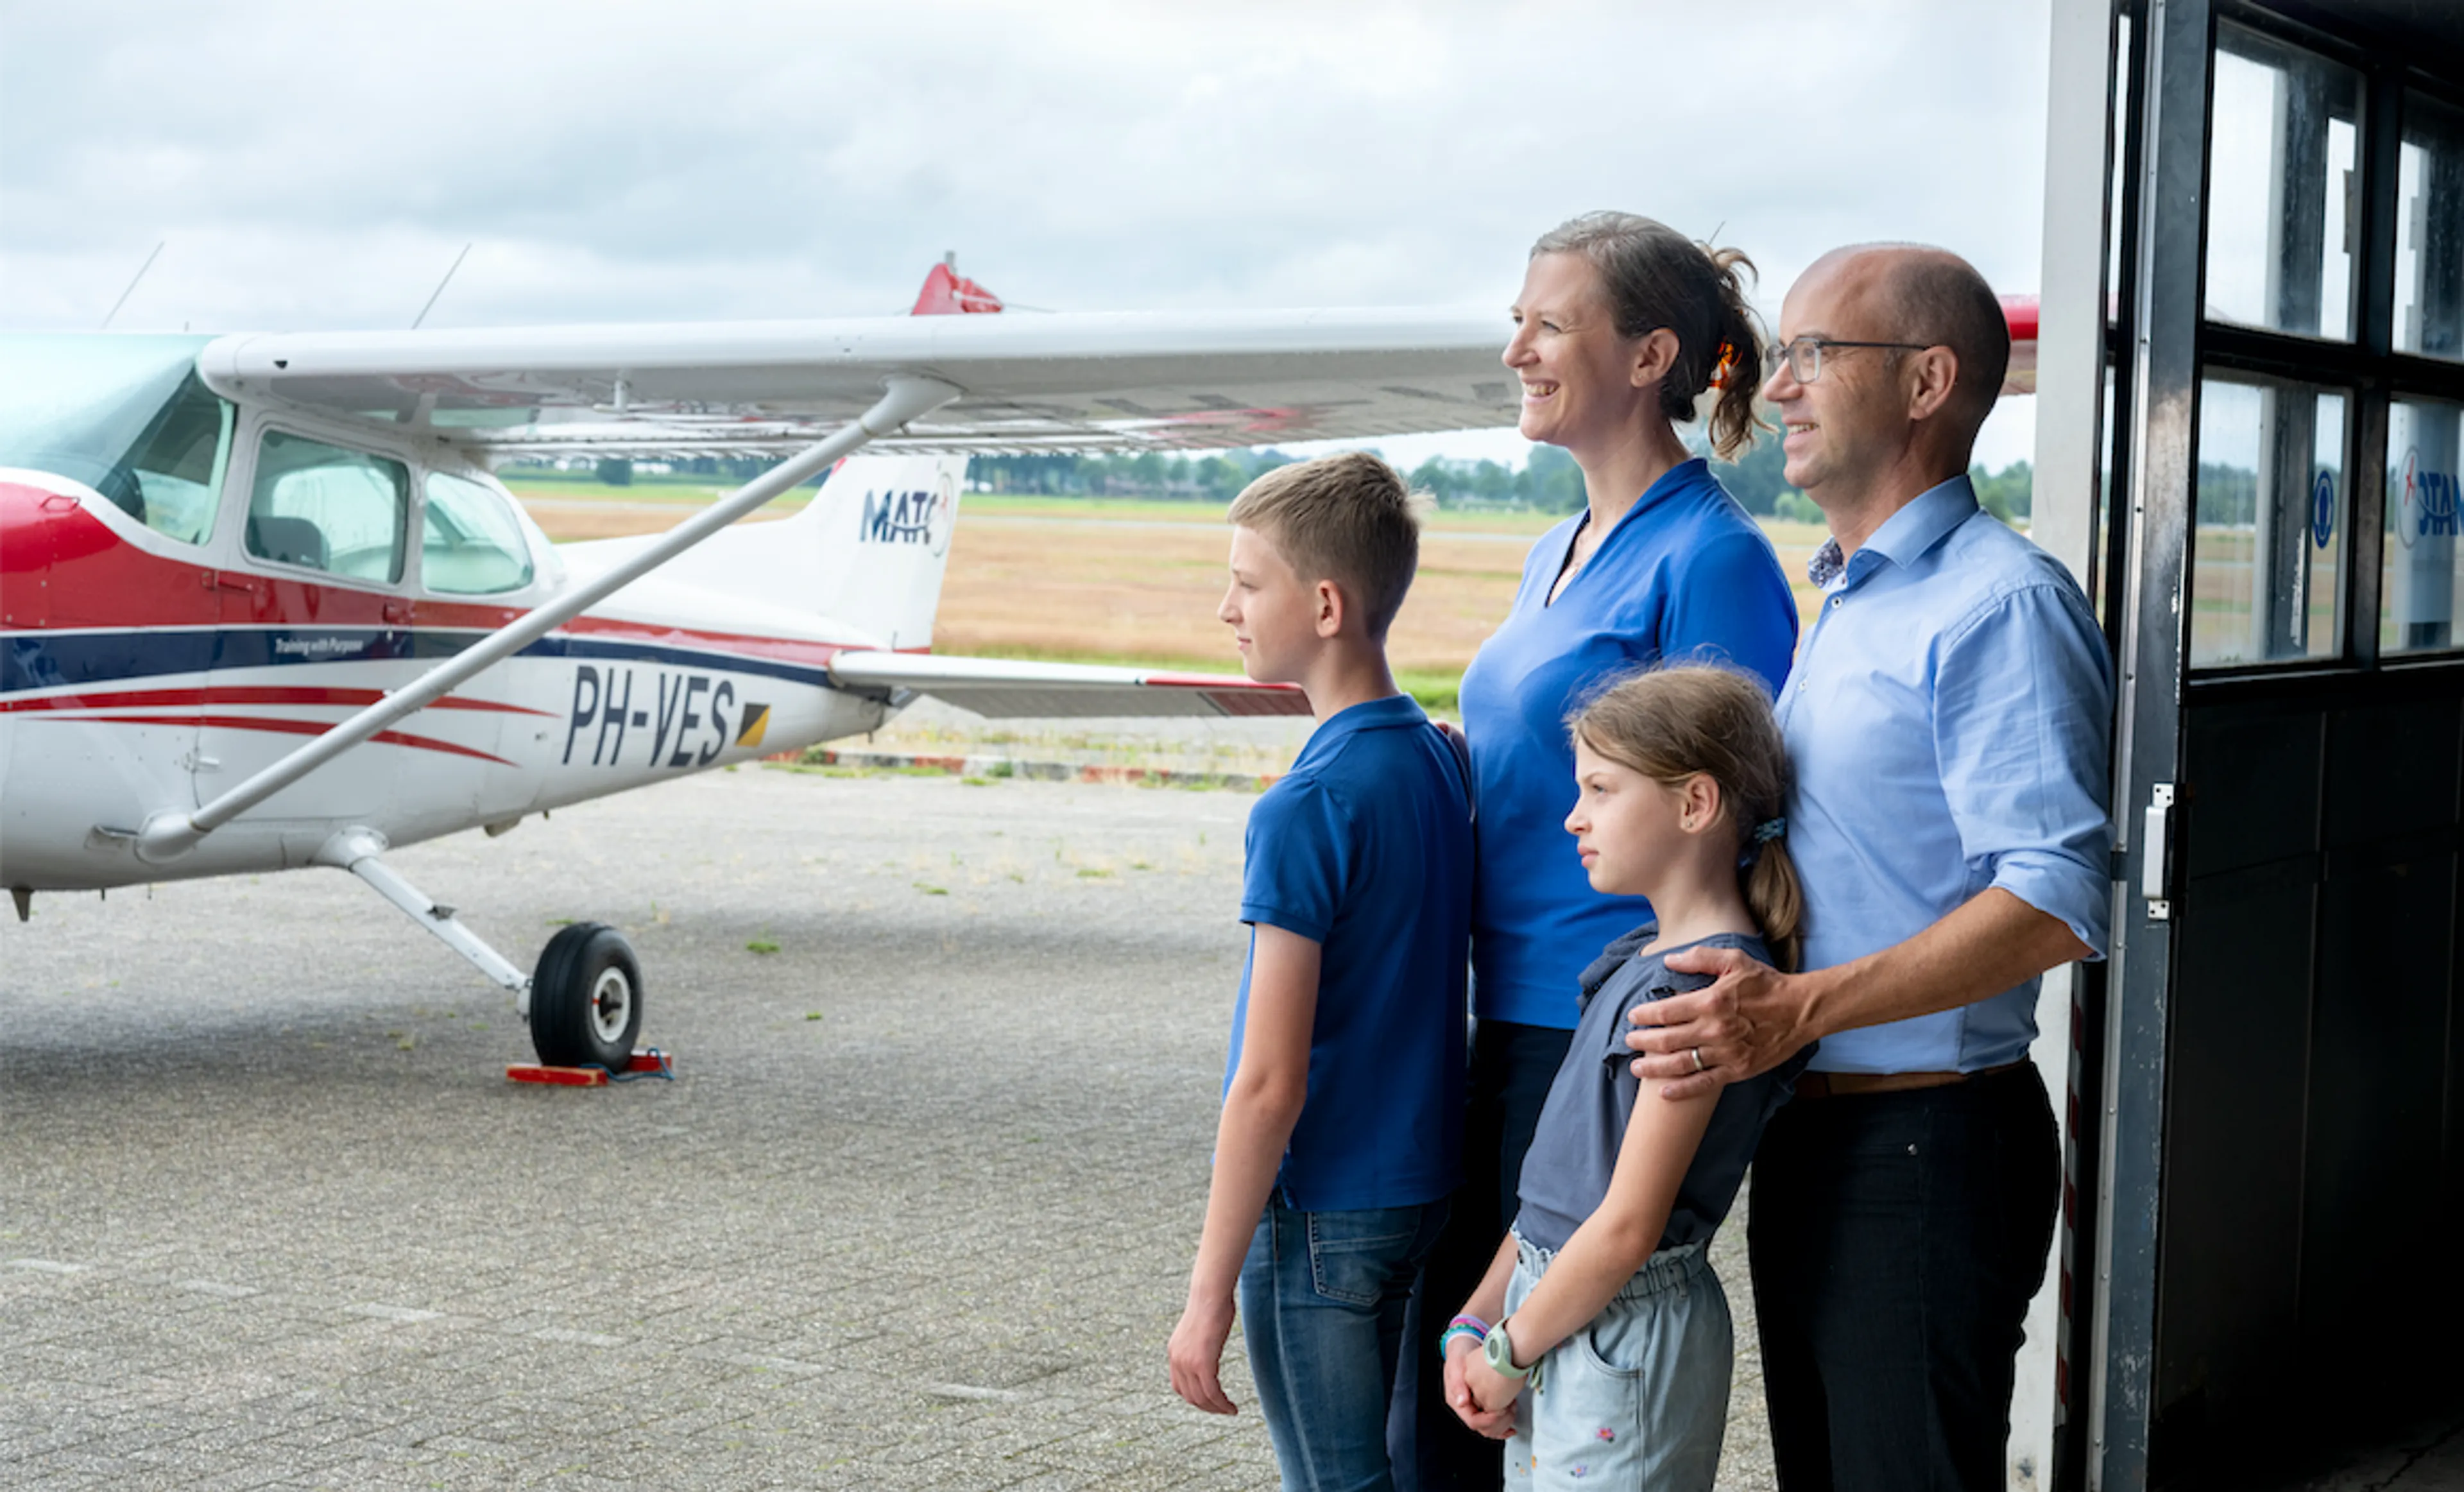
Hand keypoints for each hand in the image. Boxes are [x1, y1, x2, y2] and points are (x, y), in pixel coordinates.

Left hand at [1168, 1296, 1238, 1414]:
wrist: (1210, 1295)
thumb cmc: (1210, 1305)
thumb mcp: (1198, 1330)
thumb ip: (1197, 1345)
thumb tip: (1206, 1349)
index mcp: (1174, 1353)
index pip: (1179, 1387)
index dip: (1195, 1398)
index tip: (1210, 1402)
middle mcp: (1177, 1360)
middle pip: (1190, 1396)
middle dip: (1208, 1407)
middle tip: (1223, 1410)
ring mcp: (1188, 1363)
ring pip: (1201, 1398)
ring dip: (1217, 1408)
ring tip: (1230, 1411)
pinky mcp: (1202, 1363)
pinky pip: (1212, 1392)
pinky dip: (1222, 1404)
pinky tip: (1232, 1407)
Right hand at [1461, 1349, 1523, 1426]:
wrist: (1464, 1346)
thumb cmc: (1459, 1355)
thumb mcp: (1457, 1366)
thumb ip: (1458, 1383)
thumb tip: (1462, 1402)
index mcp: (1457, 1402)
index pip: (1474, 1421)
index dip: (1489, 1419)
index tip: (1502, 1409)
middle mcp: (1466, 1409)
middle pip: (1484, 1429)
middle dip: (1500, 1422)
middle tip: (1511, 1407)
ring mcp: (1476, 1409)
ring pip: (1491, 1429)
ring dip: (1504, 1423)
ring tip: (1513, 1408)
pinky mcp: (1484, 1406)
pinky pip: (1494, 1424)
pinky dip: (1504, 1427)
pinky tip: (1512, 1427)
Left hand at [1626, 943, 1816, 1099]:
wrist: (1801, 1010)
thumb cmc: (1767, 983)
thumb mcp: (1734, 960)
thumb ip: (1699, 958)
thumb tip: (1668, 959)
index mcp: (1711, 1001)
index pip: (1666, 1011)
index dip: (1645, 1015)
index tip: (1633, 1016)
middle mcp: (1714, 1029)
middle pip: (1667, 1039)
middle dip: (1643, 1041)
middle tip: (1628, 1041)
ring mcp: (1725, 1053)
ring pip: (1680, 1063)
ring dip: (1654, 1066)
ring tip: (1636, 1067)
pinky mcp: (1737, 1070)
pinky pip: (1704, 1083)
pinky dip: (1682, 1089)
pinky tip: (1663, 1092)